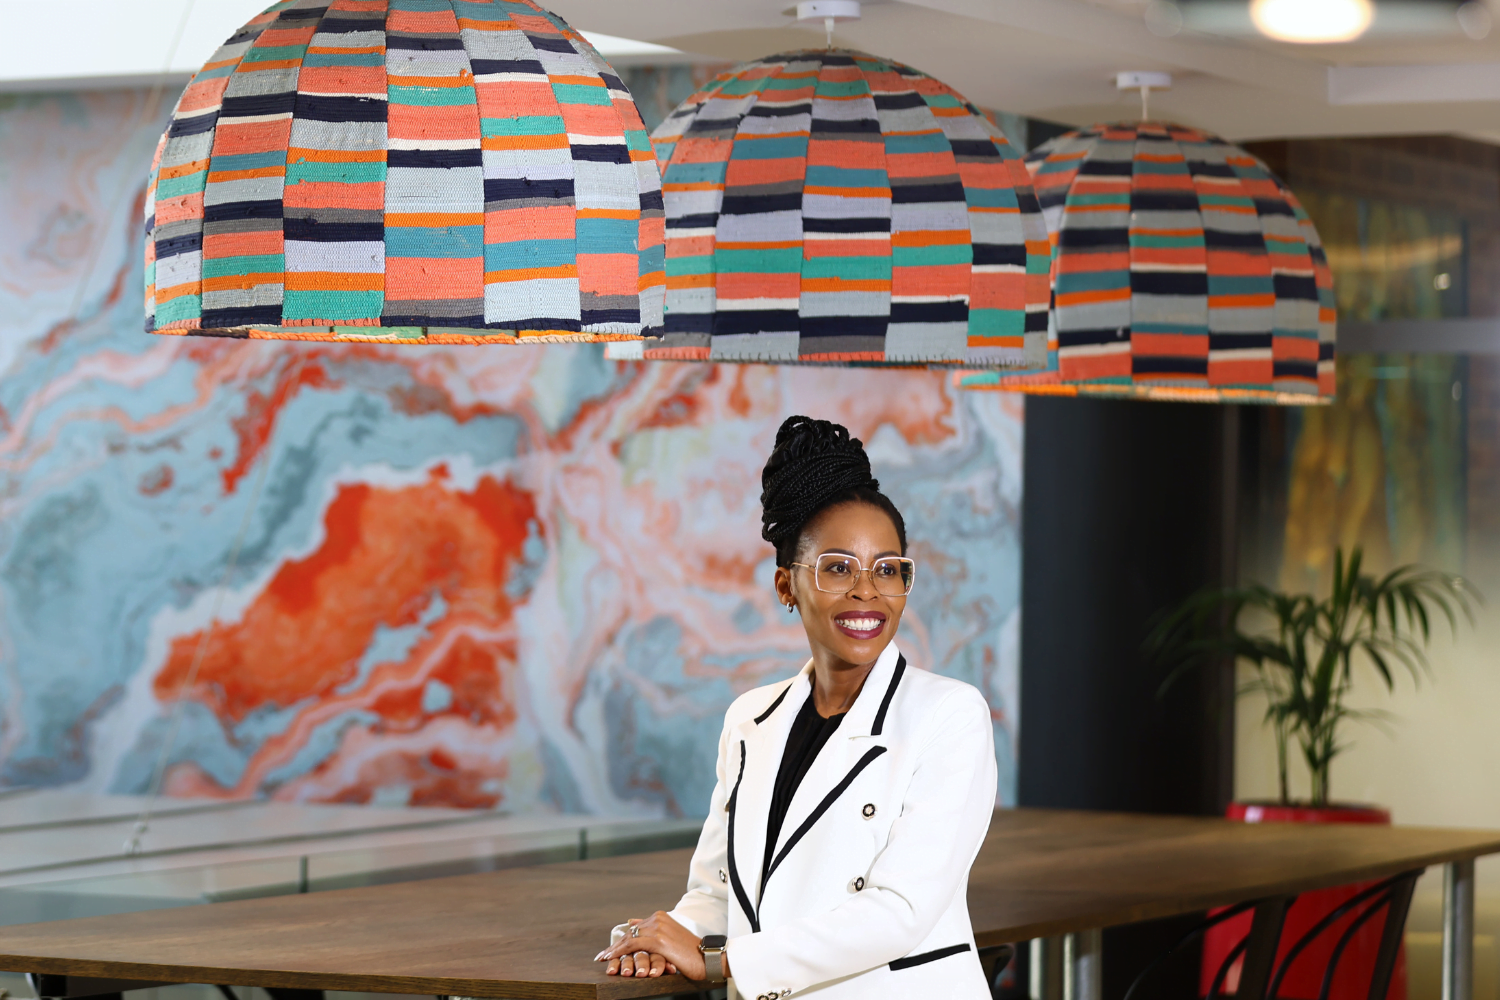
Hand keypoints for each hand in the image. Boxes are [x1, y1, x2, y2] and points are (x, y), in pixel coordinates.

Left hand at [596, 911, 712, 979]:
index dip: (621, 939)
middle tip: (602, 955)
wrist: (707, 957)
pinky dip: (620, 951)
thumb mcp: (671, 938)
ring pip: (629, 938)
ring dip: (614, 950)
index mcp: (661, 916)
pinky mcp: (658, 939)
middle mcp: (658, 918)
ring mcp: (658, 927)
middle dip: (615, 945)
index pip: (635, 928)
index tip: (610, 949)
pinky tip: (612, 958)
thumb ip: (654, 931)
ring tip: (604, 958)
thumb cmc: (691, 952)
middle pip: (630, 933)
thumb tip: (633, 922)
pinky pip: (633, 945)